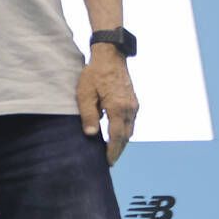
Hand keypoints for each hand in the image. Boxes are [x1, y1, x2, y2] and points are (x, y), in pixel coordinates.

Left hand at [77, 47, 137, 164]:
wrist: (111, 56)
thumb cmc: (94, 74)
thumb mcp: (85, 94)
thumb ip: (88, 115)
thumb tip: (92, 135)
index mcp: (118, 108)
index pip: (117, 137)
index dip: (113, 151)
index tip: (108, 162)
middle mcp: (129, 108)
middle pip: (126, 136)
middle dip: (118, 150)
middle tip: (109, 161)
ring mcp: (134, 104)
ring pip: (130, 129)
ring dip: (122, 141)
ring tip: (111, 151)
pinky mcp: (133, 101)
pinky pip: (131, 121)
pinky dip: (124, 131)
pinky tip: (116, 135)